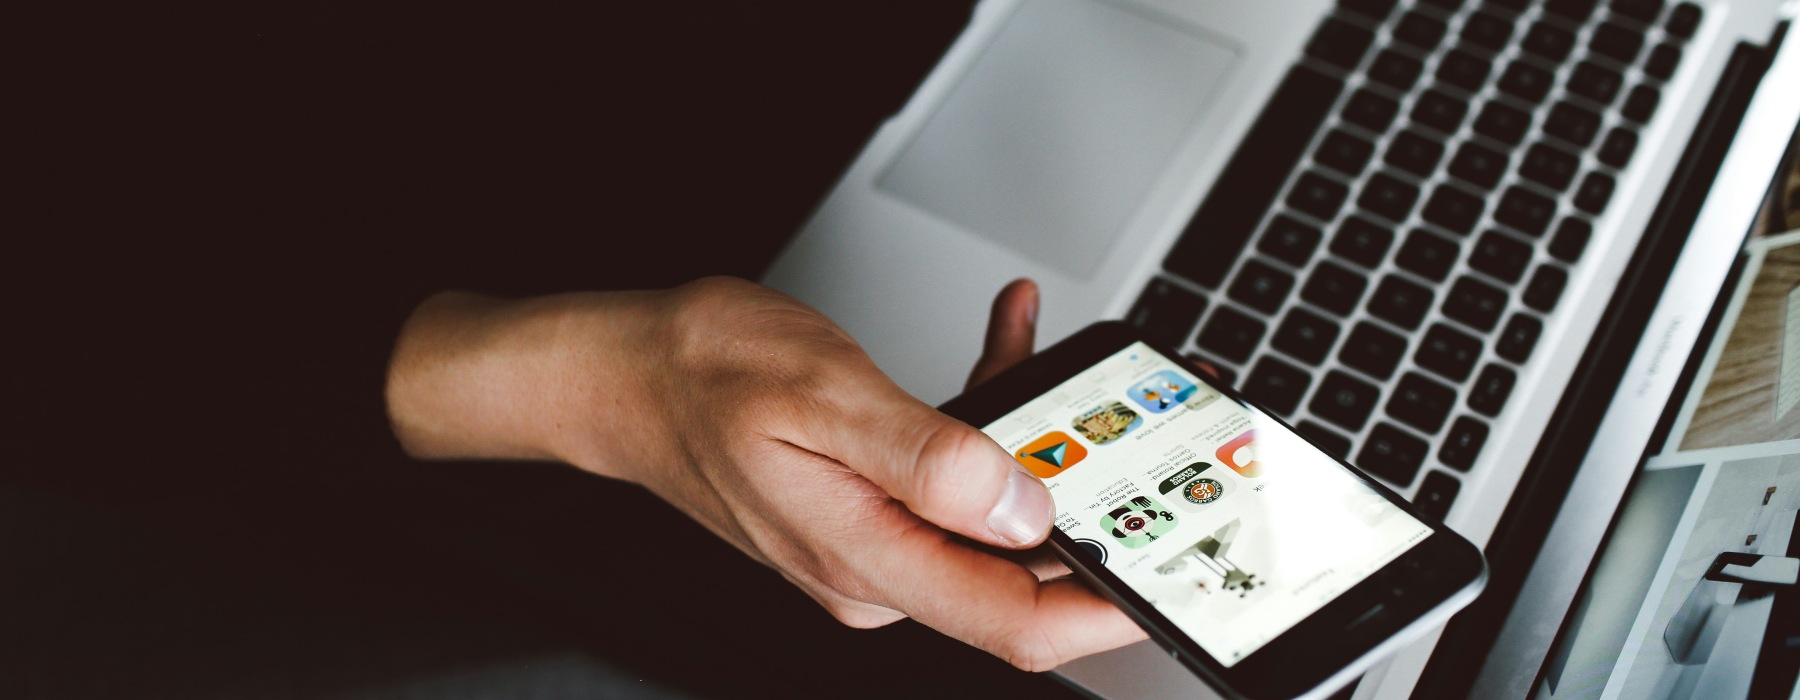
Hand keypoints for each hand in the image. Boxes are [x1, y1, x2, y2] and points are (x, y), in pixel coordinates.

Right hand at [385, 277, 1145, 669]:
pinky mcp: (874, 508)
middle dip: (1087, 499)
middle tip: (1126, 421)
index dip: (1107, 609)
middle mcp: (877, 568)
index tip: (1172, 573)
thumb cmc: (698, 373)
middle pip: (1020, 567)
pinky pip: (959, 478)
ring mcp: (876, 543)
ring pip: (995, 513)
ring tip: (1038, 349)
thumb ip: (929, 455)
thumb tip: (1025, 509)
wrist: (623, 372)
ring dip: (1034, 438)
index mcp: (867, 558)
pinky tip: (997, 345)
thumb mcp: (822, 392)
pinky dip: (988, 416)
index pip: (1013, 620)